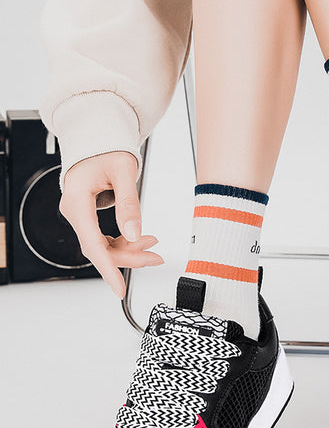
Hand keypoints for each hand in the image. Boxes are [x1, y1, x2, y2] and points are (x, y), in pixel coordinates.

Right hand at [60, 151, 163, 297]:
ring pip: (104, 245)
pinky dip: (124, 241)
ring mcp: (80, 215)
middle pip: (100, 248)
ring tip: (153, 244)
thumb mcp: (124, 172)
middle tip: (156, 257)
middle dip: (129, 257)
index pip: (93, 244)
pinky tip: (141, 239)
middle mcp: (74, 211)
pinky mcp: (88, 217)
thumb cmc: (107, 148)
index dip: (108, 269)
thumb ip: (129, 204)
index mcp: (77, 201)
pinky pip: (105, 237)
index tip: (118, 289)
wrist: (97, 138)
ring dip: (129, 249)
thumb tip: (134, 234)